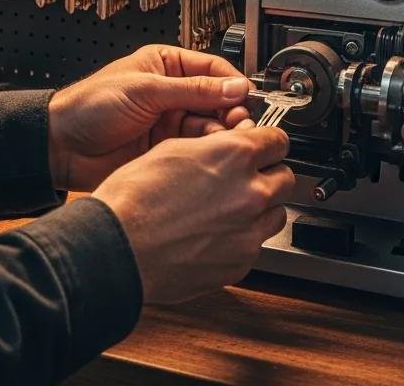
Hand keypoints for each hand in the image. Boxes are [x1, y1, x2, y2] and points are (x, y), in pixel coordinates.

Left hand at [47, 44, 252, 190]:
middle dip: (231, 113)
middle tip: (239, 125)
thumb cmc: (90, 106)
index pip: (214, 69)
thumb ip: (192, 90)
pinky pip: (197, 150)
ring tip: (222, 142)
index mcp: (167, 66)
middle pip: (218, 100)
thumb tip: (234, 86)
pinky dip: (207, 154)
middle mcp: (173, 93)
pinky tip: (208, 156)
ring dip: (221, 135)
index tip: (246, 99)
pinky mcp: (168, 150)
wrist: (62, 146)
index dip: (232, 84)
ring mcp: (171, 123)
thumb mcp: (145, 90)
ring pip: (212, 127)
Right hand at [94, 126, 294, 303]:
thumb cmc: (134, 199)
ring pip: (275, 213)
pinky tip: (213, 233)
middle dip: (268, 175)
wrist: (118, 248)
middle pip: (285, 178)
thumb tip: (227, 146)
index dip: (268, 142)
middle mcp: (250, 193)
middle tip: (245, 177)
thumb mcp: (172, 149)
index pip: (279, 140)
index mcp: (234, 156)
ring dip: (260, 208)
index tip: (263, 146)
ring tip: (228, 207)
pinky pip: (255, 244)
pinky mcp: (240, 263)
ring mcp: (248, 232)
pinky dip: (242, 237)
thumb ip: (212, 147)